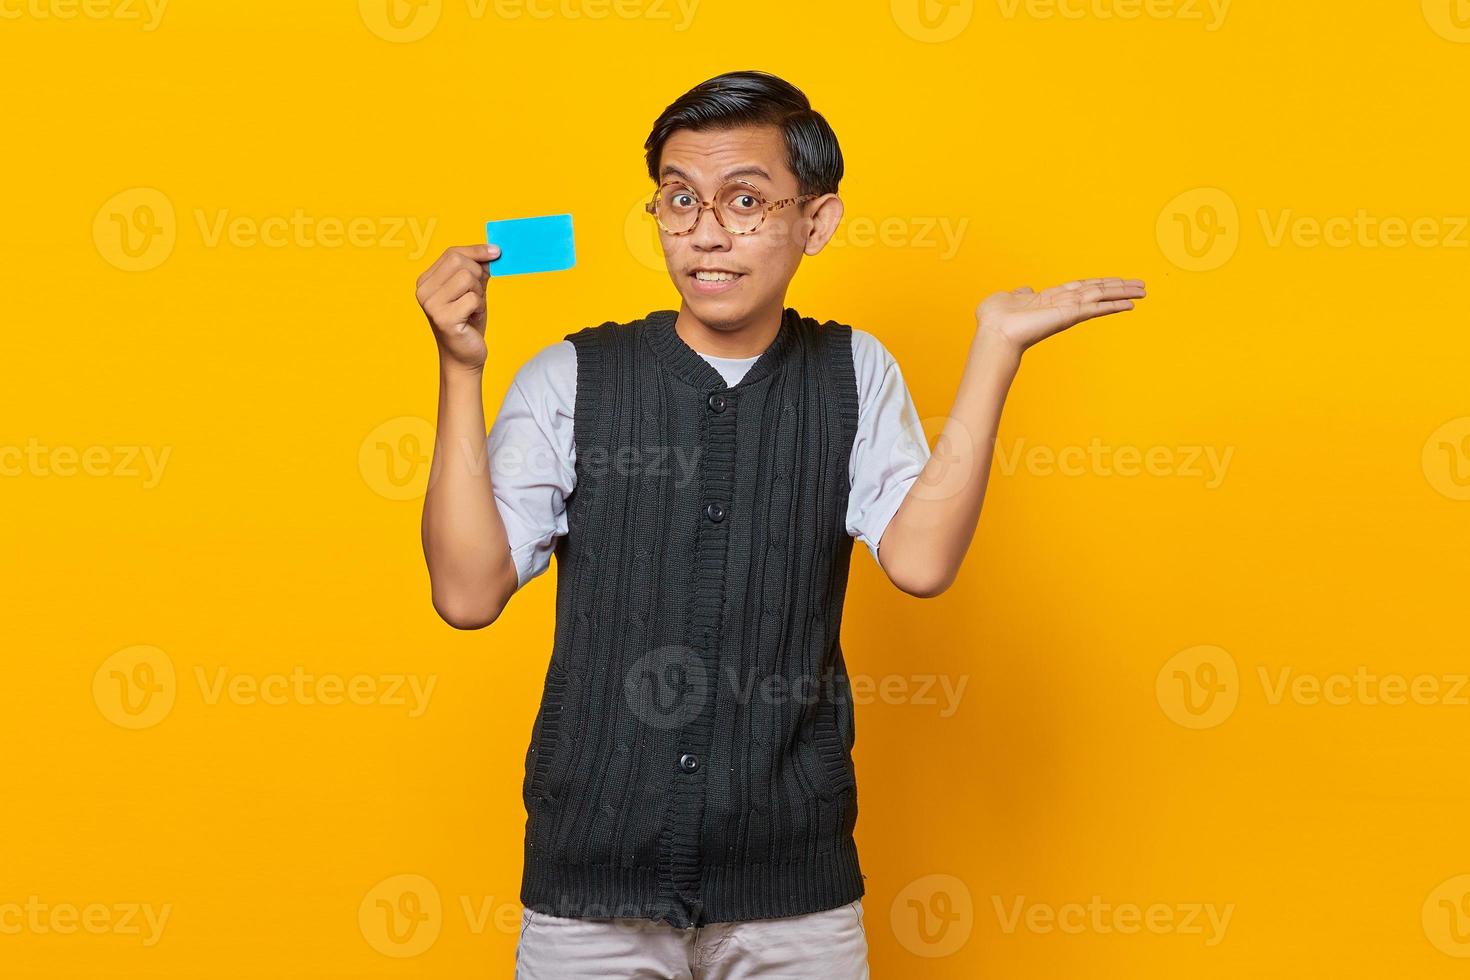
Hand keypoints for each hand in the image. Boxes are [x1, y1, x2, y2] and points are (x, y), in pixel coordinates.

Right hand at [415, 244, 499, 370]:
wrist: (464, 356)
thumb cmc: (468, 322)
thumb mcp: (473, 290)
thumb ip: (478, 269)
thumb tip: (493, 250)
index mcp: (425, 281)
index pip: (452, 253)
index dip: (476, 251)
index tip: (497, 252)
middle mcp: (423, 291)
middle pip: (460, 262)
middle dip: (478, 276)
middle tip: (476, 297)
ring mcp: (431, 305)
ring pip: (467, 278)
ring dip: (479, 293)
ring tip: (473, 308)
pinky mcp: (443, 318)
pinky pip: (473, 298)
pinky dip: (479, 307)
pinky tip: (471, 318)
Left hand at [975, 277, 1145, 354]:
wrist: (993, 333)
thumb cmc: (995, 319)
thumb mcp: (1007, 298)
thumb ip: (1019, 293)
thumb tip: (1023, 290)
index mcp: (1051, 298)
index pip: (1082, 288)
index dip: (1100, 283)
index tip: (1116, 281)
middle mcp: (1064, 304)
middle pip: (1098, 291)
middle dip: (1119, 287)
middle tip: (1141, 285)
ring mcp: (1068, 310)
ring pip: (1102, 296)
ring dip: (1123, 292)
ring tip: (1143, 290)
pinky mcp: (1070, 315)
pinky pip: (1097, 308)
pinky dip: (1114, 305)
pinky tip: (1130, 304)